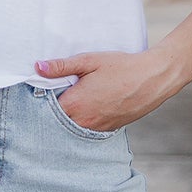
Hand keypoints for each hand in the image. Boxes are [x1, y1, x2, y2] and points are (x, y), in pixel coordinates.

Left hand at [33, 47, 183, 132]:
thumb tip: (38, 67)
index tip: (42, 90)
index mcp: (75, 103)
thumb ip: (62, 66)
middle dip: (54, 110)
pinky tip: (89, 108)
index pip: (46, 109)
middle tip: (57, 94)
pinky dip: (84, 121)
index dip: (42, 99)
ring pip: (73, 127)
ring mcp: (97, 128)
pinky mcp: (109, 130)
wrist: (153, 79)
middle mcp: (83, 121)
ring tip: (75, 100)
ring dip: (69, 117)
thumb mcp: (89, 61)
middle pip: (57, 121)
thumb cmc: (122, 67)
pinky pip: (88, 129)